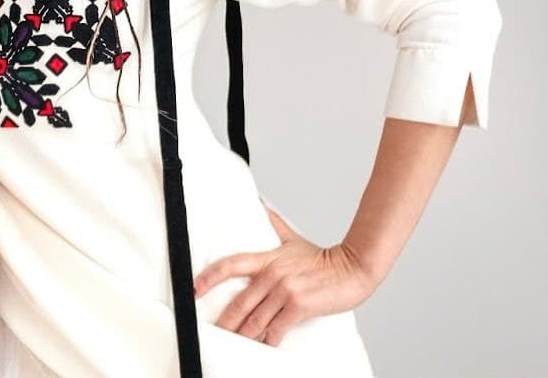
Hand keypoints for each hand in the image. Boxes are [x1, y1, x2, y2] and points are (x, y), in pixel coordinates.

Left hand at [193, 209, 379, 346]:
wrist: (353, 268)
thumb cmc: (324, 259)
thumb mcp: (294, 240)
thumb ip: (274, 225)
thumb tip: (261, 205)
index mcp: (267, 259)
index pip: (230, 265)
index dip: (208, 277)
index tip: (194, 289)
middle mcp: (273, 275)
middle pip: (239, 301)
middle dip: (225, 321)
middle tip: (215, 331)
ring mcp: (286, 291)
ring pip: (256, 319)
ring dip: (245, 334)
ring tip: (238, 342)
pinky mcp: (300, 305)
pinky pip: (277, 328)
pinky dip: (270, 338)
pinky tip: (266, 343)